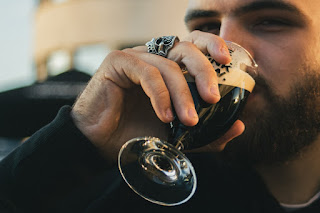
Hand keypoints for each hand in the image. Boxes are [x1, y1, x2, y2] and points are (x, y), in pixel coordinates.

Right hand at [71, 31, 244, 163]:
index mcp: (168, 66)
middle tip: (213, 98)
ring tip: (189, 121)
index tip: (229, 63)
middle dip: (204, 71)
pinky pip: (147, 73)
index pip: (195, 46)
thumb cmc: (137, 133)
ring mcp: (135, 57)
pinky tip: (164, 117)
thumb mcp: (179, 134)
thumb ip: (207, 131)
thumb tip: (238, 126)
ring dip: (182, 94)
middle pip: (186, 49)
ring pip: (168, 65)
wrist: (101, 144)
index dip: (214, 46)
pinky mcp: (117, 62)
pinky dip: (160, 95)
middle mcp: (153, 57)